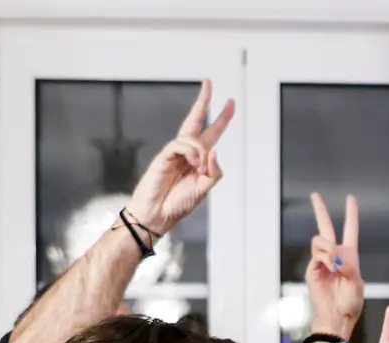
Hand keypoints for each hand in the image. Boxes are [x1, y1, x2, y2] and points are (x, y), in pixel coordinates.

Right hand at [126, 79, 235, 234]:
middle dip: (203, 101)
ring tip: (200, 170)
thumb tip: (214, 152)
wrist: (158, 214)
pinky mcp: (164, 155)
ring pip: (194, 138)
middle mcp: (187, 152)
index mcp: (198, 159)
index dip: (222, 118)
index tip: (230, 102)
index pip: (211, 133)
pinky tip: (194, 165)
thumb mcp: (204, 189)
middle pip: (196, 120)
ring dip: (202, 153)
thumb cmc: (178, 203)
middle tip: (208, 82)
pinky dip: (192, 153)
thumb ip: (214, 172)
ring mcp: (175, 152)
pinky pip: (182, 144)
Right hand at [305, 192, 363, 339]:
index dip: (351, 214)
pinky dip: (325, 259)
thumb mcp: (356, 283)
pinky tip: (330, 269)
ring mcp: (321, 261)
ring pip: (320, 240)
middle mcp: (334, 256)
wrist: (336, 318)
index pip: (350, 230)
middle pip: (326, 227)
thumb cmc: (350, 304)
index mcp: (349, 256)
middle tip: (315, 194)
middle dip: (320, 210)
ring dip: (329, 249)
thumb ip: (347, 265)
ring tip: (334, 266)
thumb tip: (334, 254)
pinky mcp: (312, 269)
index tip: (350, 198)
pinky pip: (317, 254)